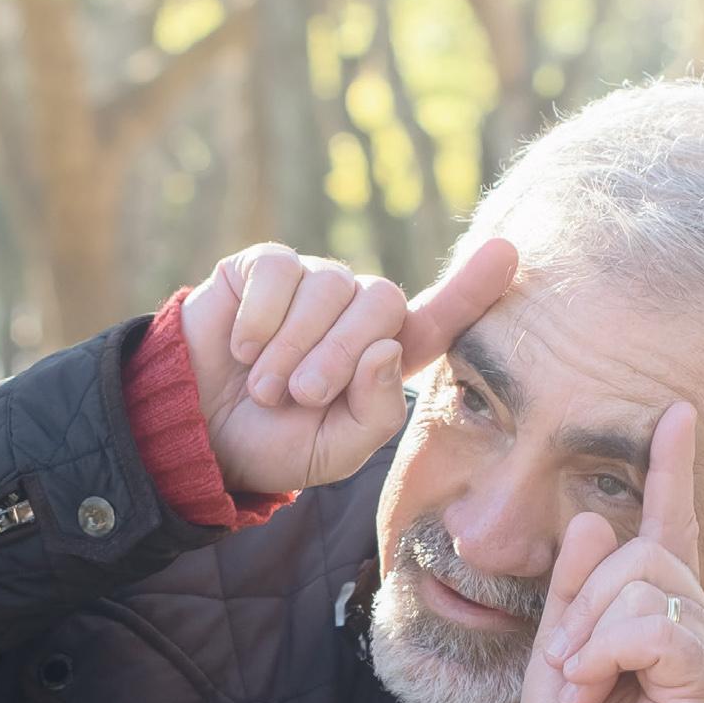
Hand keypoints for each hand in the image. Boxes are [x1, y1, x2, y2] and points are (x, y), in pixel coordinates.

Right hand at [181, 237, 517, 494]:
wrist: (197, 432)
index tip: (506, 252)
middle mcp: (356, 312)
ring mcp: (312, 283)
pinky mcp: (265, 266)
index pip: (439, 318)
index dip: (472, 287)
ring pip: (330, 287)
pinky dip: (261, 317)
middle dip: (340, 354)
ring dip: (293, 346)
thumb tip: (386, 348)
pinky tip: (242, 347)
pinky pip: (281, 271)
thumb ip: (375, 412)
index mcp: (385, 357)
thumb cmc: (273, 444)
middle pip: (382, 302)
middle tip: (300, 396)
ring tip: (264, 385)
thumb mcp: (333, 450)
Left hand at [520, 403, 703, 702]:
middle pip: (642, 552)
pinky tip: (595, 690)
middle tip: (569, 661)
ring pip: (644, 586)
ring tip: (582, 682)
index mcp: (661, 604)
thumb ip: (574, 582)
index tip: (676, 414)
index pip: (671, 524)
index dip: (672, 468)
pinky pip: (653, 628)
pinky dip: (606, 654)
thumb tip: (590, 518)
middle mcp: (697, 618)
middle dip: (585, 601)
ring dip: (590, 635)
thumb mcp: (558, 639)